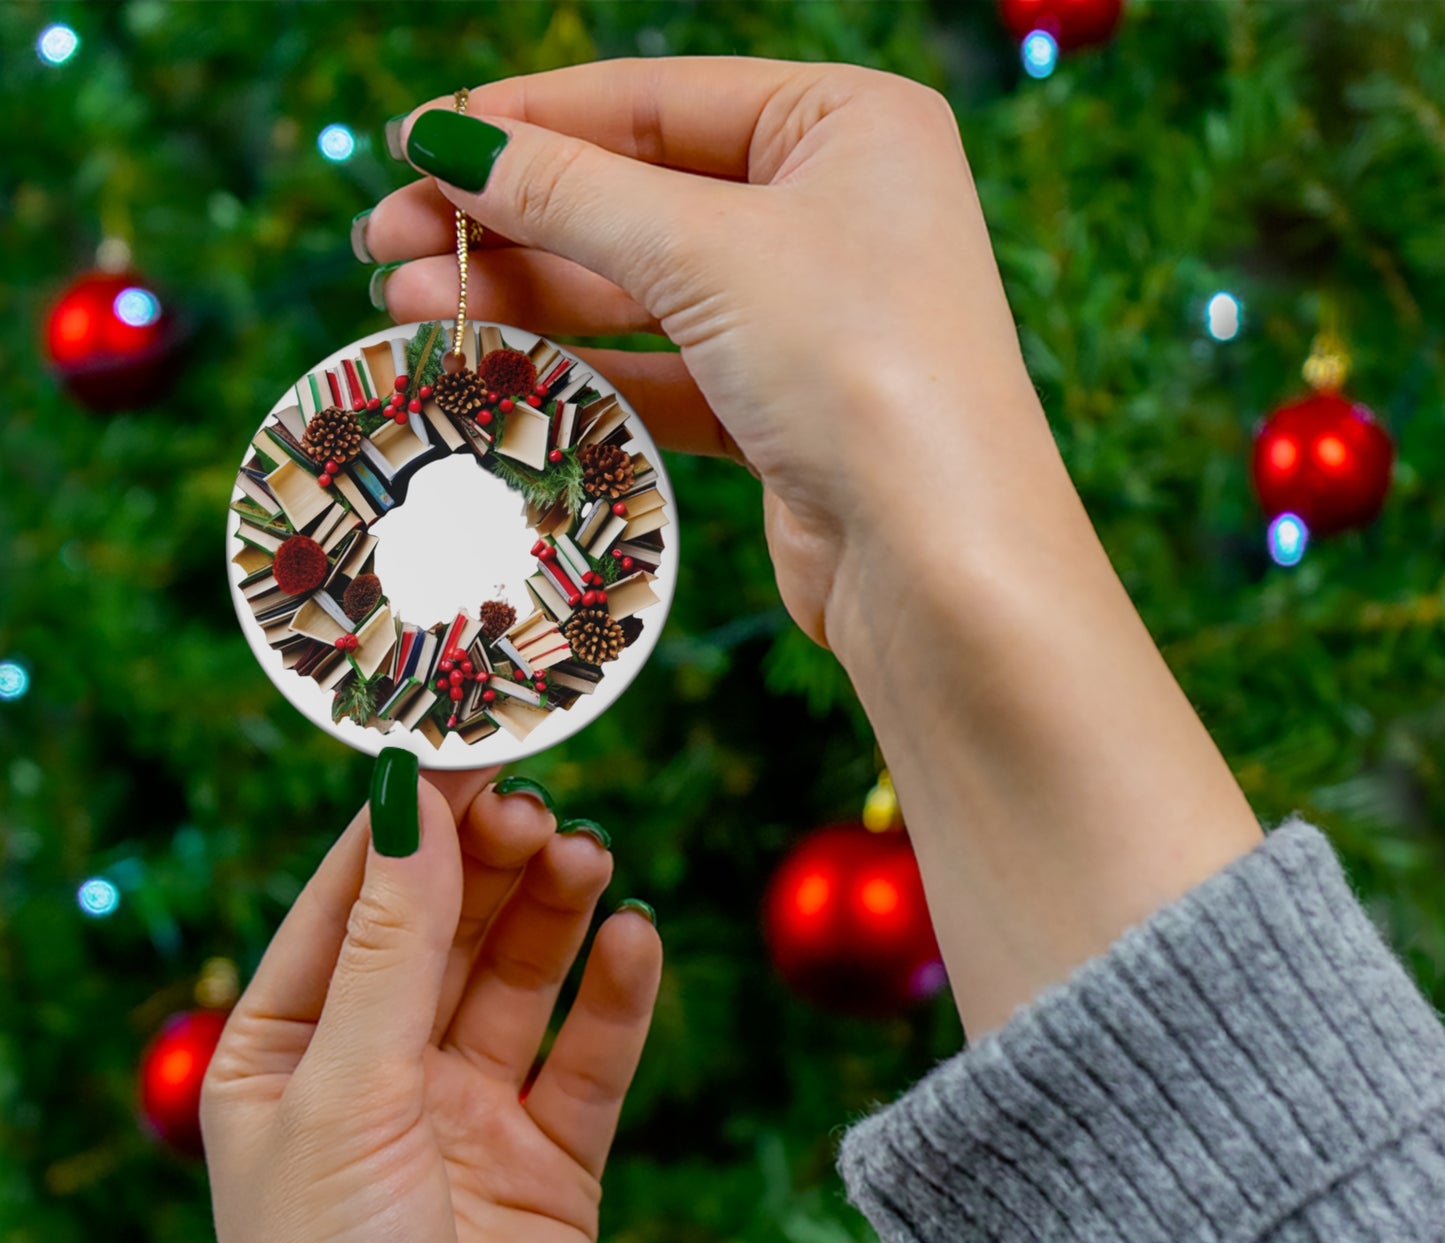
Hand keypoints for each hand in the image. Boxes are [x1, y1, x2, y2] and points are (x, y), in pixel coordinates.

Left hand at [201, 762, 661, 1242]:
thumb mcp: (346, 1095)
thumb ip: (391, 945)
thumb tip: (410, 798)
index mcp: (289, 1052)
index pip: (352, 902)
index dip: (409, 823)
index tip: (468, 746)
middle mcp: (380, 1073)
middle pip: (447, 928)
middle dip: (491, 862)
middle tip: (541, 806)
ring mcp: (469, 1114)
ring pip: (522, 977)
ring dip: (556, 911)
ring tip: (589, 856)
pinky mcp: (553, 1159)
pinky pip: (591, 1055)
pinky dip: (617, 994)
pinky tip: (635, 938)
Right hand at [363, 58, 1260, 1038]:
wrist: (940, 562)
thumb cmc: (858, 366)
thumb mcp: (706, 252)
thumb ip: (569, 193)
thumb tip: (443, 141)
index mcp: (847, 125)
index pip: (655, 99)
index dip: (527, 122)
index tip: (415, 145)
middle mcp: (835, 210)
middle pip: (638, 196)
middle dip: (510, 220)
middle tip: (385, 242)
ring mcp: (809, 315)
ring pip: (641, 289)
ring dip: (527, 296)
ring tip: (408, 302)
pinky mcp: (783, 408)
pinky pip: (663, 367)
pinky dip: (581, 367)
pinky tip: (490, 367)